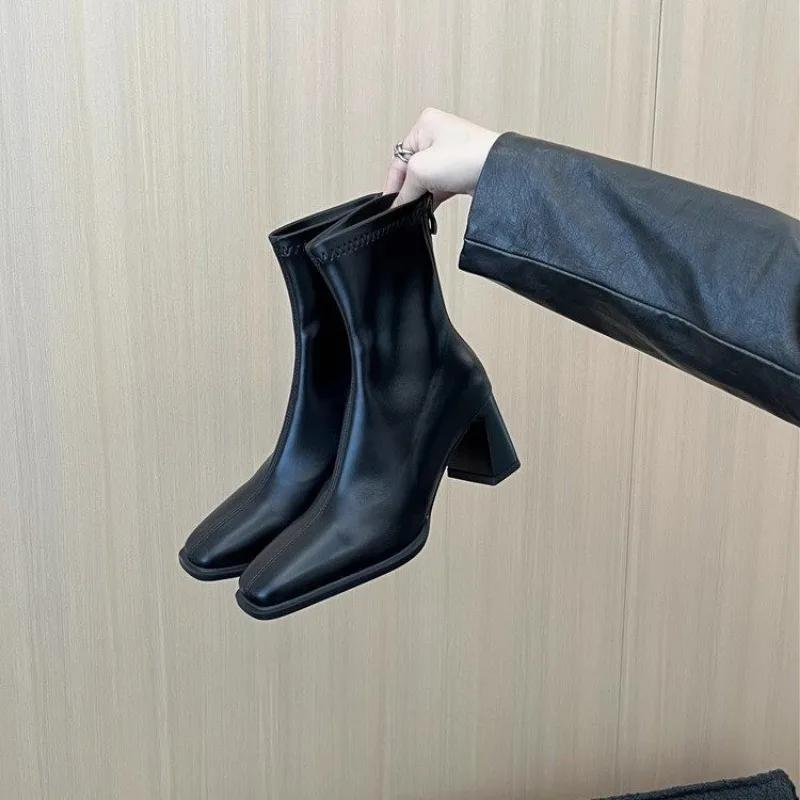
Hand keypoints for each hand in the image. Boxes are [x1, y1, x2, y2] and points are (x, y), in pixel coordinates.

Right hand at [384, 108, 499, 207]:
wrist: (500, 172)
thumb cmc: (468, 157)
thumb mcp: (421, 170)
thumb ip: (405, 189)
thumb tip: (398, 203)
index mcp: (425, 124)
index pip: (399, 159)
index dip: (393, 184)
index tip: (391, 205)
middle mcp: (439, 135)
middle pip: (412, 170)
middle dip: (410, 189)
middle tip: (407, 207)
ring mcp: (452, 153)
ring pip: (428, 179)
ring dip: (423, 194)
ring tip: (421, 207)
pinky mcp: (463, 169)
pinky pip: (441, 186)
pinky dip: (435, 197)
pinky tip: (431, 208)